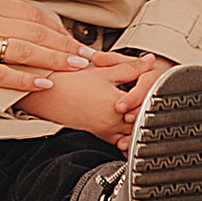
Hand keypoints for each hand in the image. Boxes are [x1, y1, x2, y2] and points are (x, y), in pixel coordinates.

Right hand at [0, 0, 105, 102]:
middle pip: (37, 32)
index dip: (56, 27)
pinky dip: (27, 78)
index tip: (72, 38)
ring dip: (57, 60)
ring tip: (77, 67)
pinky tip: (45, 83)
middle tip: (88, 55)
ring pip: (27, 51)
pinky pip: (3, 73)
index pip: (32, 14)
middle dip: (67, 44)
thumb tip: (0, 12)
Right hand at [19, 68, 142, 141]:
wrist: (46, 96)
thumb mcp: (104, 70)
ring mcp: (106, 131)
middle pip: (141, 121)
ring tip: (137, 109)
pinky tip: (124, 121)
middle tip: (151, 97)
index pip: (146, 105)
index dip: (153, 95)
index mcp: (117, 105)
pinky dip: (125, 133)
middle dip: (147, 110)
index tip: (155, 87)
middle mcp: (113, 122)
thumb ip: (130, 67)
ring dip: (136, 122)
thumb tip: (148, 61)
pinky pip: (119, 139)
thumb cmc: (70, 82)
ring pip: (132, 132)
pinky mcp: (99, 135)